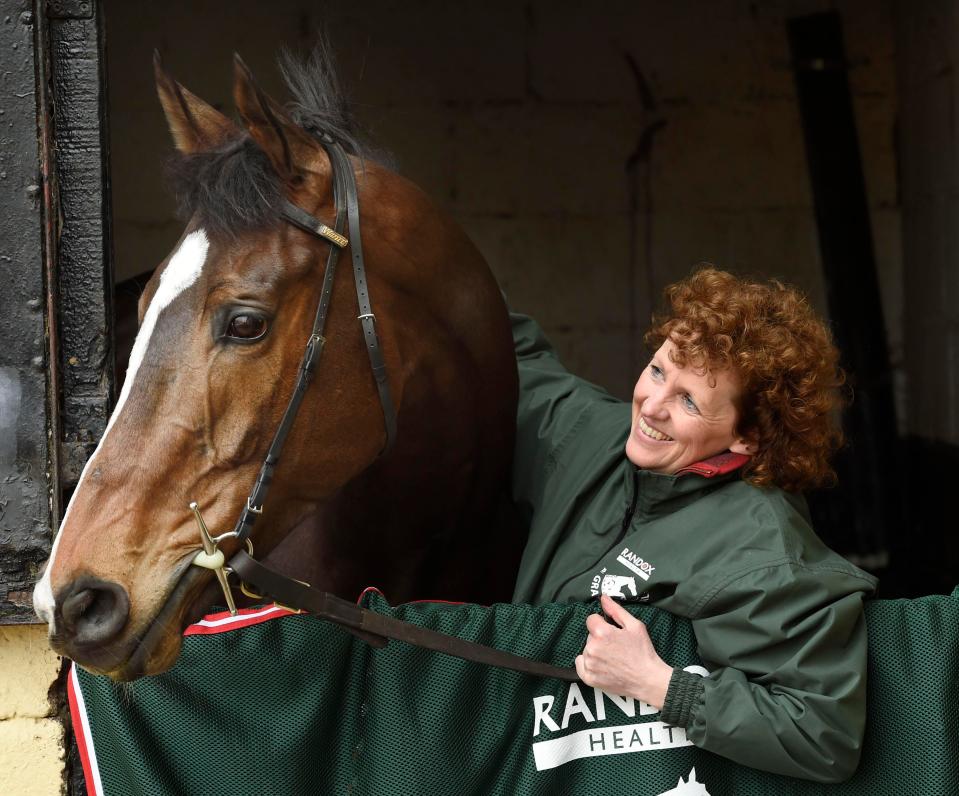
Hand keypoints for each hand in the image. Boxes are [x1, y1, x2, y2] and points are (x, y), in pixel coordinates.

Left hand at [575, 594, 673, 709]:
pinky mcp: (589, 678)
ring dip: (595, 651)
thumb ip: (616, 610)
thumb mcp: (634, 626)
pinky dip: (588, 664)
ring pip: (586, 650)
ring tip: (612, 658)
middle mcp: (592, 648)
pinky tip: (602, 666)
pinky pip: (580, 664)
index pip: (591, 619)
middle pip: (590, 636)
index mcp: (602, 633)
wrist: (648, 680)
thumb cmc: (643, 652)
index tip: (612, 631)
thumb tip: (603, 598)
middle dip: (600, 638)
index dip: (602, 623)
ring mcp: (590, 664)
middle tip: (616, 647)